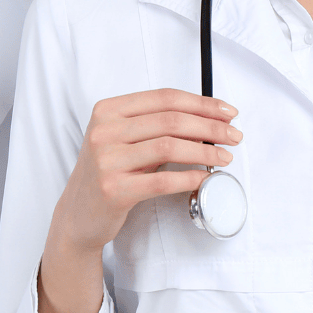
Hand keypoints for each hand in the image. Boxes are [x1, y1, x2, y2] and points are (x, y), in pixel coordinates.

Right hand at [37, 89, 238, 312]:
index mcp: (108, 110)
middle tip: (234, 136)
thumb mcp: (126, 140)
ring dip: (205, 151)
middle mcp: (104, 131)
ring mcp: (106, 160)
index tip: (227, 112)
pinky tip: (205, 178)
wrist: (78, 214)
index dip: (202, 103)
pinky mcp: (114, 189)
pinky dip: (190, 177)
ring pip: (169, 147)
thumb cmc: (109, 172)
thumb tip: (210, 120)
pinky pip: (162, 180)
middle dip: (211, 127)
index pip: (165, 98)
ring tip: (225, 157)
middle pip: (171, 120)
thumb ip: (157, 126)